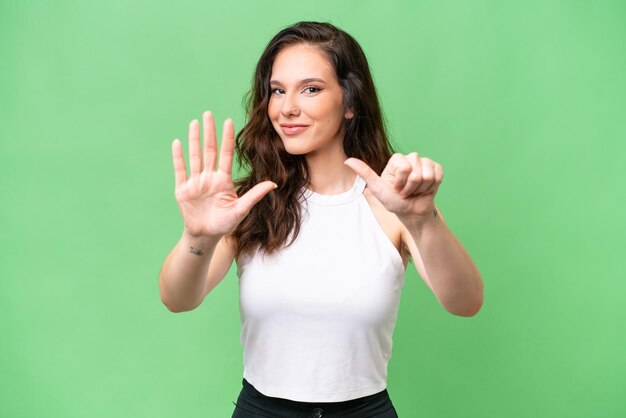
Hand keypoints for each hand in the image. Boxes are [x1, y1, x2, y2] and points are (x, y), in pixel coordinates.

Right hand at [171, 111, 275, 238]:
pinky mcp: (183, 189)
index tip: (228, 121)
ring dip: (194, 139)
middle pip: (209, 150)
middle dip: (209, 132)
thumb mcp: (242, 209)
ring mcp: (196, 182)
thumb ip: (255, 195)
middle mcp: (209, 177)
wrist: (206, 236)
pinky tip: (177, 143)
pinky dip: (178, 157)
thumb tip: (274, 184)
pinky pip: (180, 170)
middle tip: (208, 113)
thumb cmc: (225, 223)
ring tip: (195, 123)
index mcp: (223, 180)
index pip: (226, 154)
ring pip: (195, 156)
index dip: (227, 138)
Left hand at [344, 152, 442, 221]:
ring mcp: (424, 162)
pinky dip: (432, 187)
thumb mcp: (377, 189)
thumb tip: (347, 161)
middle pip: (416, 170)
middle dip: (411, 187)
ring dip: (421, 188)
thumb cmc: (393, 201)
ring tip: (415, 191)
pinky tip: (426, 189)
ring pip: (428, 174)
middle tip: (406, 192)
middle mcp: (410, 158)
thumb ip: (365, 173)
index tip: (396, 188)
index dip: (401, 182)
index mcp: (396, 160)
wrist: (412, 212)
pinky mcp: (436, 169)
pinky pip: (438, 175)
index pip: (404, 167)